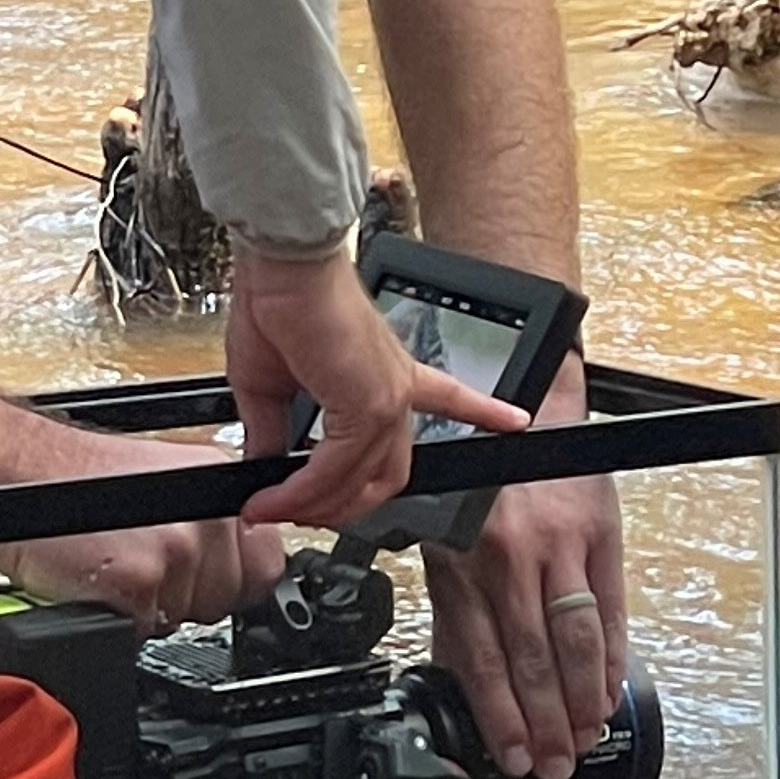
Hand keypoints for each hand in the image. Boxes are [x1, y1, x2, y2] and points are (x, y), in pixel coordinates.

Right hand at [0, 430, 279, 633]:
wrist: (16, 473)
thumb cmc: (73, 479)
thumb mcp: (164, 483)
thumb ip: (207, 521)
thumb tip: (235, 565)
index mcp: (219, 483)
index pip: (266, 566)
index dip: (232, 583)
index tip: (207, 581)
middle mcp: (207, 517)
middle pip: (226, 601)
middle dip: (186, 600)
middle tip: (141, 570)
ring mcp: (177, 549)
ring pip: (186, 619)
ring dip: (150, 610)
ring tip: (115, 569)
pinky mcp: (140, 580)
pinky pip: (144, 629)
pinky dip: (118, 619)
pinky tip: (97, 583)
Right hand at [220, 248, 525, 528]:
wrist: (283, 265)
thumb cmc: (279, 301)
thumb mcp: (270, 383)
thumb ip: (275, 432)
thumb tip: (264, 469)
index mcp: (387, 372)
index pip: (449, 397)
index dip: (483, 411)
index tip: (514, 421)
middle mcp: (396, 386)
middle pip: (390, 474)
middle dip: (346, 506)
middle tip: (302, 513)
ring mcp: (388, 397)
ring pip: (362, 480)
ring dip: (313, 505)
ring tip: (271, 507)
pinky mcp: (368, 403)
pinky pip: (334, 469)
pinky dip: (301, 492)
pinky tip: (275, 499)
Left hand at [425, 459, 627, 778]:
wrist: (530, 414)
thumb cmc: (485, 484)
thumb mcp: (448, 543)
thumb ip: (458, 614)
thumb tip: (463, 685)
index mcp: (462, 565)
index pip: (484, 658)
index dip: (500, 716)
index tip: (512, 756)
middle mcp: (509, 558)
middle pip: (531, 659)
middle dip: (545, 722)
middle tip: (554, 764)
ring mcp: (557, 547)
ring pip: (573, 640)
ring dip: (582, 699)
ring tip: (584, 736)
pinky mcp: (598, 535)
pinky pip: (609, 609)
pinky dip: (611, 657)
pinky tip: (609, 689)